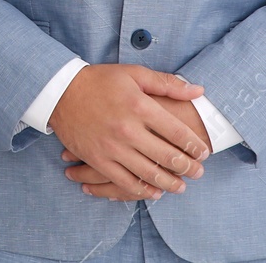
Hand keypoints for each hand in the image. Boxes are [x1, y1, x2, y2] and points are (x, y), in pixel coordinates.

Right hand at [47, 64, 209, 199]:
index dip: (195, 145)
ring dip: (170, 183)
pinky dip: (143, 190)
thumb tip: (198, 90)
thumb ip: (167, 83)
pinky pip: (124, 181)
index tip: (204, 152)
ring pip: (149, 173)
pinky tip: (154, 192)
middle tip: (199, 173)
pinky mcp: (98, 159)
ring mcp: (112, 147)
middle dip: (188, 168)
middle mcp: (128, 129)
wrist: (61, 92)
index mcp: (140, 106)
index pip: (177, 132)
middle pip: (167, 156)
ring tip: (181, 186)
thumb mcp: (134, 74)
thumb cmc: (100, 81)